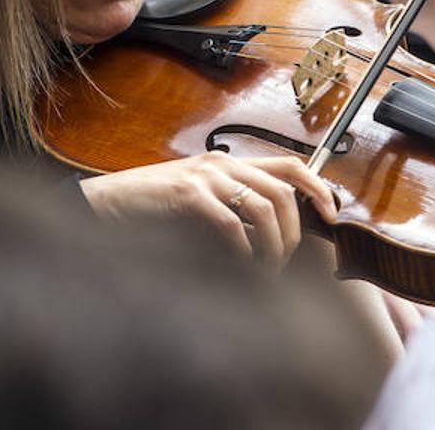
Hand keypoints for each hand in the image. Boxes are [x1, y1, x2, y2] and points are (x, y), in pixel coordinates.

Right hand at [80, 151, 337, 270]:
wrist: (103, 205)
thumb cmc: (150, 210)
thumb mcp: (197, 201)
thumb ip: (230, 208)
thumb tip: (272, 236)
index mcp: (227, 163)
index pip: (289, 164)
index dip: (317, 187)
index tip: (331, 215)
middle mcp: (220, 164)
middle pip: (283, 192)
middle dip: (294, 233)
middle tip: (284, 263)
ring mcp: (204, 177)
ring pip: (264, 207)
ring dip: (273, 246)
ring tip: (265, 271)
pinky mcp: (185, 195)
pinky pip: (230, 223)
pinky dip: (243, 250)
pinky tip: (240, 266)